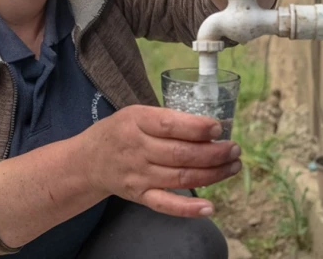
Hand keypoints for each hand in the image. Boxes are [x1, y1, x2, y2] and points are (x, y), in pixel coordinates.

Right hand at [82, 105, 241, 217]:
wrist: (87, 161)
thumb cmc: (118, 132)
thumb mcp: (135, 113)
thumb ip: (166, 118)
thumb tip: (209, 126)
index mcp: (136, 122)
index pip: (170, 124)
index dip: (197, 128)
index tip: (218, 128)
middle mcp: (137, 149)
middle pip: (181, 154)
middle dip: (214, 153)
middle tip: (234, 149)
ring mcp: (139, 175)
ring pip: (181, 177)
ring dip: (212, 174)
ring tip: (233, 166)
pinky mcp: (139, 196)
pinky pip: (165, 204)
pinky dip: (188, 208)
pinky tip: (209, 207)